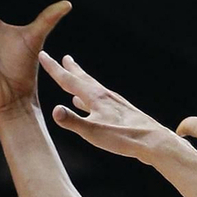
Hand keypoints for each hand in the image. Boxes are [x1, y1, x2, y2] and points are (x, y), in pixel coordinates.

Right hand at [41, 49, 173, 160]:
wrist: (153, 141)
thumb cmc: (123, 137)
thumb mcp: (94, 132)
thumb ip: (73, 121)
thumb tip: (54, 110)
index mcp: (95, 97)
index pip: (69, 80)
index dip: (54, 68)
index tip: (43, 54)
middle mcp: (104, 96)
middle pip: (83, 79)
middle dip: (71, 69)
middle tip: (64, 58)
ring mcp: (114, 103)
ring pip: (92, 88)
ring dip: (81, 81)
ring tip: (75, 76)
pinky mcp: (121, 113)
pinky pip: (100, 101)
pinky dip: (90, 99)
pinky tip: (88, 104)